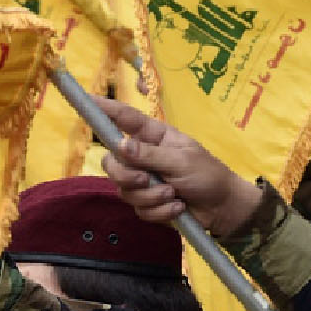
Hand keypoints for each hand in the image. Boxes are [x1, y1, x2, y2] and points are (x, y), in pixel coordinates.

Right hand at [95, 96, 264, 234]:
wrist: (222, 208)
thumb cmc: (207, 174)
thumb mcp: (182, 160)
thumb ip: (150, 154)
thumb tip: (120, 145)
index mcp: (153, 137)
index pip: (125, 120)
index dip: (106, 109)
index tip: (89, 99)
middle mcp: (143, 157)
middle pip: (112, 163)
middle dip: (126, 175)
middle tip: (144, 180)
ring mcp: (142, 182)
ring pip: (124, 190)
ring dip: (151, 197)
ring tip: (173, 195)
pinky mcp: (146, 203)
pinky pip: (138, 209)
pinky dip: (159, 212)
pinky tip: (177, 208)